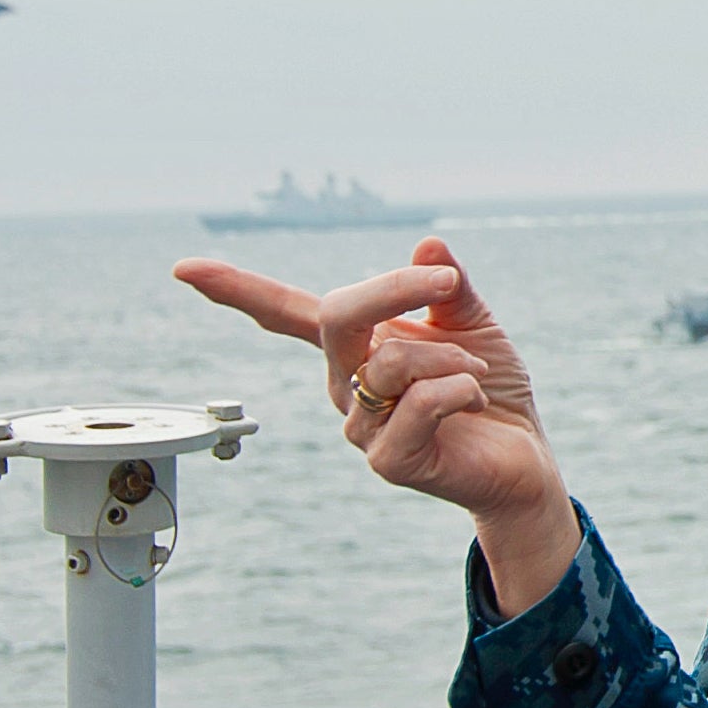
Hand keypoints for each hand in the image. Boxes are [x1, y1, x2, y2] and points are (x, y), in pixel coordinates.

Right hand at [173, 236, 579, 614]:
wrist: (523, 457)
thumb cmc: (490, 388)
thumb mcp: (472, 322)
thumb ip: (445, 286)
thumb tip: (427, 245)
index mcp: (356, 346)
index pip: (285, 313)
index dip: (236, 290)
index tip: (183, 269)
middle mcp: (345, 384)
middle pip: (334, 316)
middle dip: (395, 289)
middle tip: (446, 285)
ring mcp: (359, 427)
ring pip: (387, 360)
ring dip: (448, 355)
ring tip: (475, 373)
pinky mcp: (386, 461)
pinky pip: (418, 403)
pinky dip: (459, 388)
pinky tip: (474, 400)